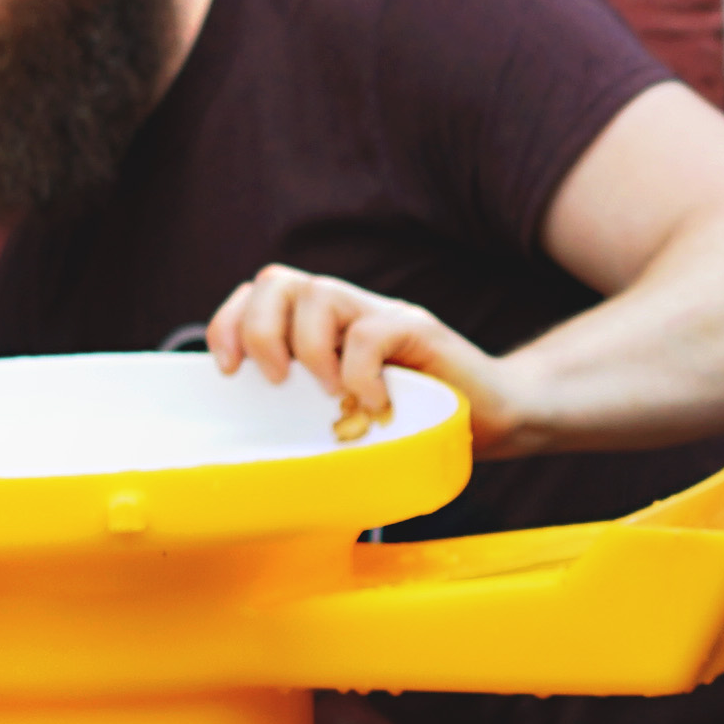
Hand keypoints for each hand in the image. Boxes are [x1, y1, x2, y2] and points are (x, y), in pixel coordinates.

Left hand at [205, 266, 516, 446]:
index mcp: (323, 327)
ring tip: (331, 394)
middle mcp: (349, 310)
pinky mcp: (419, 329)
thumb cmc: (415, 425)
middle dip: (260, 333)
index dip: (230, 323)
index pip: (260, 294)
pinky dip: (360, 373)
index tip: (227, 370)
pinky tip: (375, 404)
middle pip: (277, 282)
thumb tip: (249, 442)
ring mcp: (383, 314)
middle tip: (277, 381)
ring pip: (319, 293)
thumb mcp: (346, 416)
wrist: (496, 417)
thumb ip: (309, 408)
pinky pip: (370, 333)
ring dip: (310, 349)